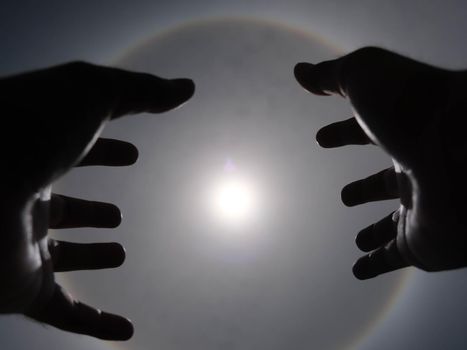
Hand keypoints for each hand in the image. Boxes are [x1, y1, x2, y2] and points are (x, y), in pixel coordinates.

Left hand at [0, 62, 193, 338]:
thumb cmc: (32, 130)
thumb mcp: (93, 94)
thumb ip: (140, 91)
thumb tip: (186, 87)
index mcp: (35, 153)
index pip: (77, 153)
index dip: (106, 151)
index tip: (132, 154)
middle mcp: (22, 200)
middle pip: (62, 209)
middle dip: (89, 211)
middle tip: (115, 215)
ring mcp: (21, 245)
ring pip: (60, 258)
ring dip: (89, 258)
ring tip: (119, 253)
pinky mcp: (23, 289)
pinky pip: (64, 312)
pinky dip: (95, 325)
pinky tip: (125, 328)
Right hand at [294, 47, 466, 278]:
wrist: (461, 149)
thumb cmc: (410, 107)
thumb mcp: (363, 77)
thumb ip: (331, 76)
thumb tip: (299, 72)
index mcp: (403, 134)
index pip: (367, 134)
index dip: (342, 134)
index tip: (321, 138)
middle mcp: (417, 171)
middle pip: (386, 183)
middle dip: (364, 190)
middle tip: (344, 196)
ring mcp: (422, 208)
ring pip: (395, 224)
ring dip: (375, 232)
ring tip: (359, 239)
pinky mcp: (421, 242)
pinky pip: (395, 258)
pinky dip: (375, 265)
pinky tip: (358, 269)